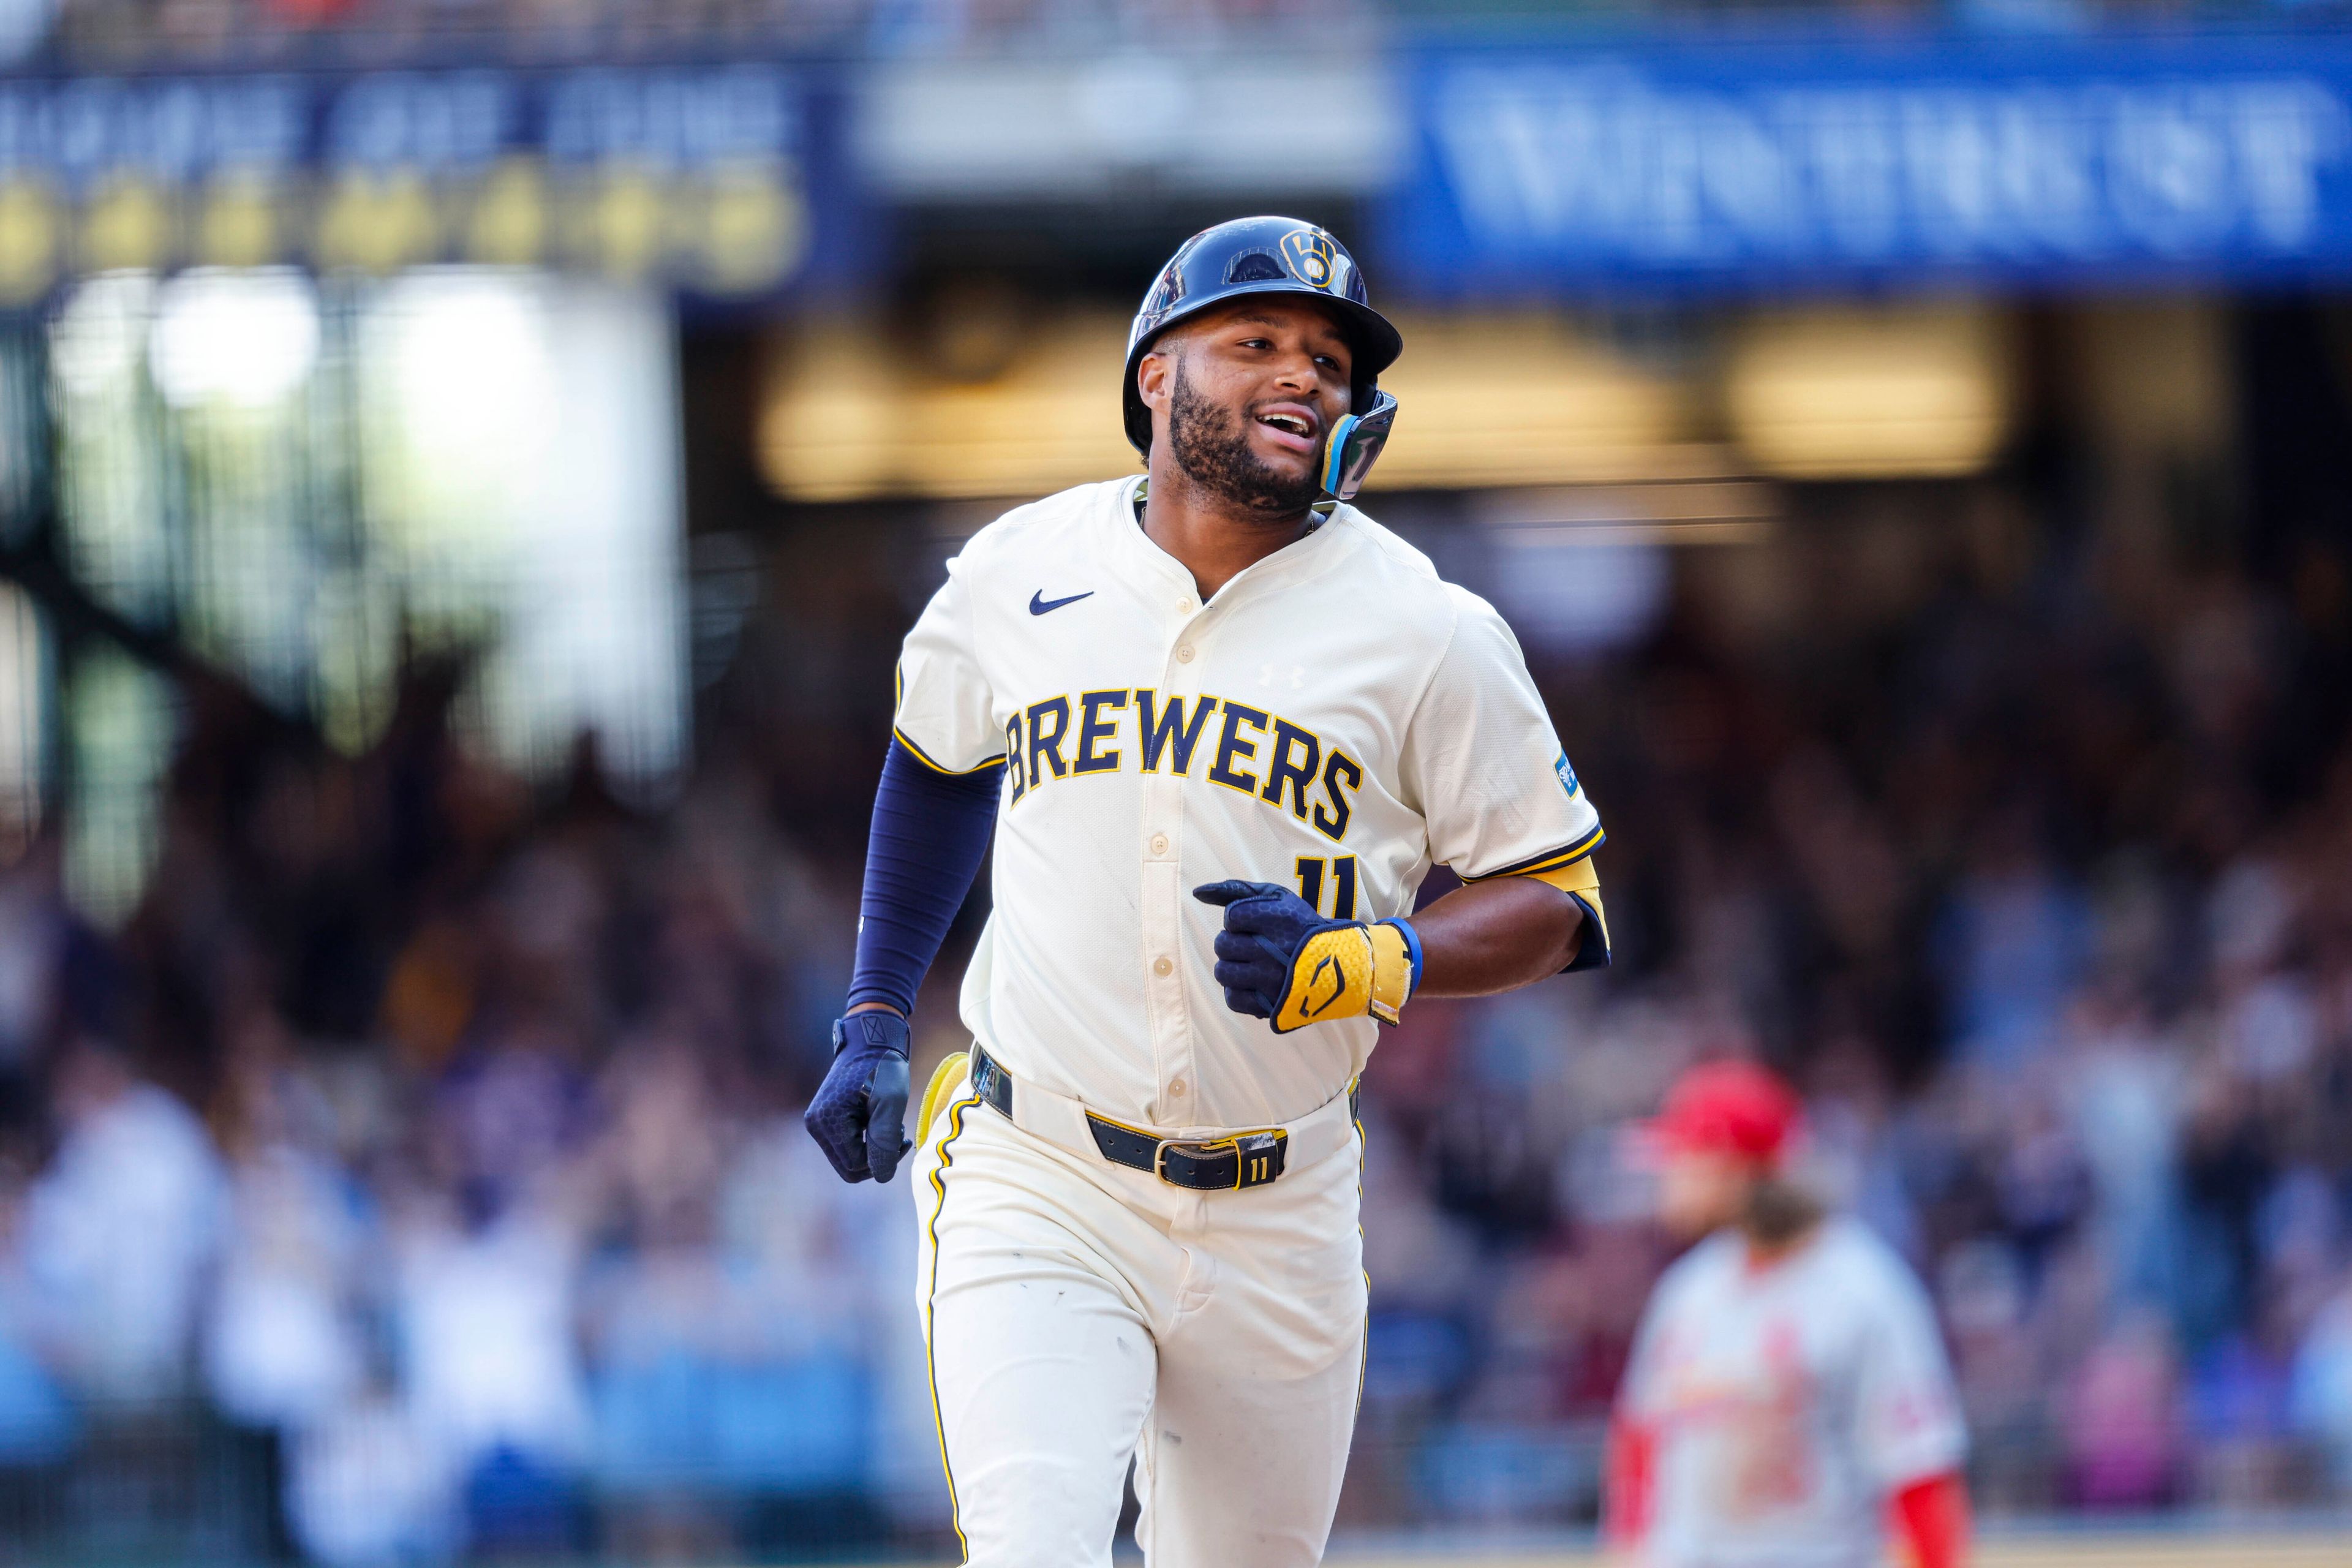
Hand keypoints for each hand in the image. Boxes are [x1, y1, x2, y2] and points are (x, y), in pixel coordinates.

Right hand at [804, 1010, 913, 1181]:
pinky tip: (878, 1122)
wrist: (870, 1043)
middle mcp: (815, 1125)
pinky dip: (865, 1142)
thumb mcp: (890, 1102)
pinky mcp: (824, 1121)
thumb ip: (885, 1140)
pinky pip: (845, 1147)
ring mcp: (817, 1123)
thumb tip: (881, 1177)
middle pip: (848, 1168)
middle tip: (898, 1135)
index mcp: (827, 1121)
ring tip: (889, 1125)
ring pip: (847, 1160)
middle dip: (877, 1157)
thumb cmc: (883, 1067)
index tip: (903, 1138)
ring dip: (872, 1149)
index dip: (883, 1159)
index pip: (855, 1165)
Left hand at [1192, 880, 1417, 1032]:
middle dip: (1232, 941)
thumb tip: (1197, 892)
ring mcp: (1272, 981)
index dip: (1239, 918)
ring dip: (1232, 965)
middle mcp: (1274, 951)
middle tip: (1252, 944)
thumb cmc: (1300, 926)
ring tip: (1249, 963)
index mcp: (1279, 920)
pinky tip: (1252, 982)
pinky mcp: (1270, 1005)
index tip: (1256, 923)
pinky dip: (1238, 990)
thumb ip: (1235, 890)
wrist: (1340, 967)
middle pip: (1222, 944)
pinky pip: (1232, 998)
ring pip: (1223, 972)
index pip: (1232, 916)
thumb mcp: (1277, 898)